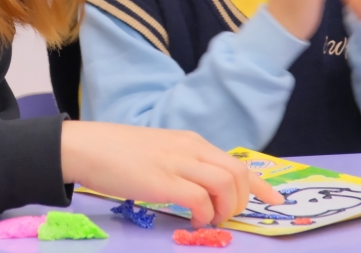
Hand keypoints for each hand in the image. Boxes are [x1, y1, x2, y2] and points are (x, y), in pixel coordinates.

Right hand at [60, 121, 282, 227]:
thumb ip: (182, 164)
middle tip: (227, 216)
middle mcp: (189, 148)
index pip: (236, 161)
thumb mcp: (159, 151)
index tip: (274, 199)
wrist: (86, 146)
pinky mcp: (162, 180)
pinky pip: (200, 199)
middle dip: (243, 200)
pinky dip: (204, 214)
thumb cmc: (117, 152)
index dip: (260, 184)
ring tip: (211, 219)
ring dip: (226, 208)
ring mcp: (177, 162)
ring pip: (226, 184)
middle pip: (238, 173)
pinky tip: (193, 218)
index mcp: (190, 141)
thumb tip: (202, 190)